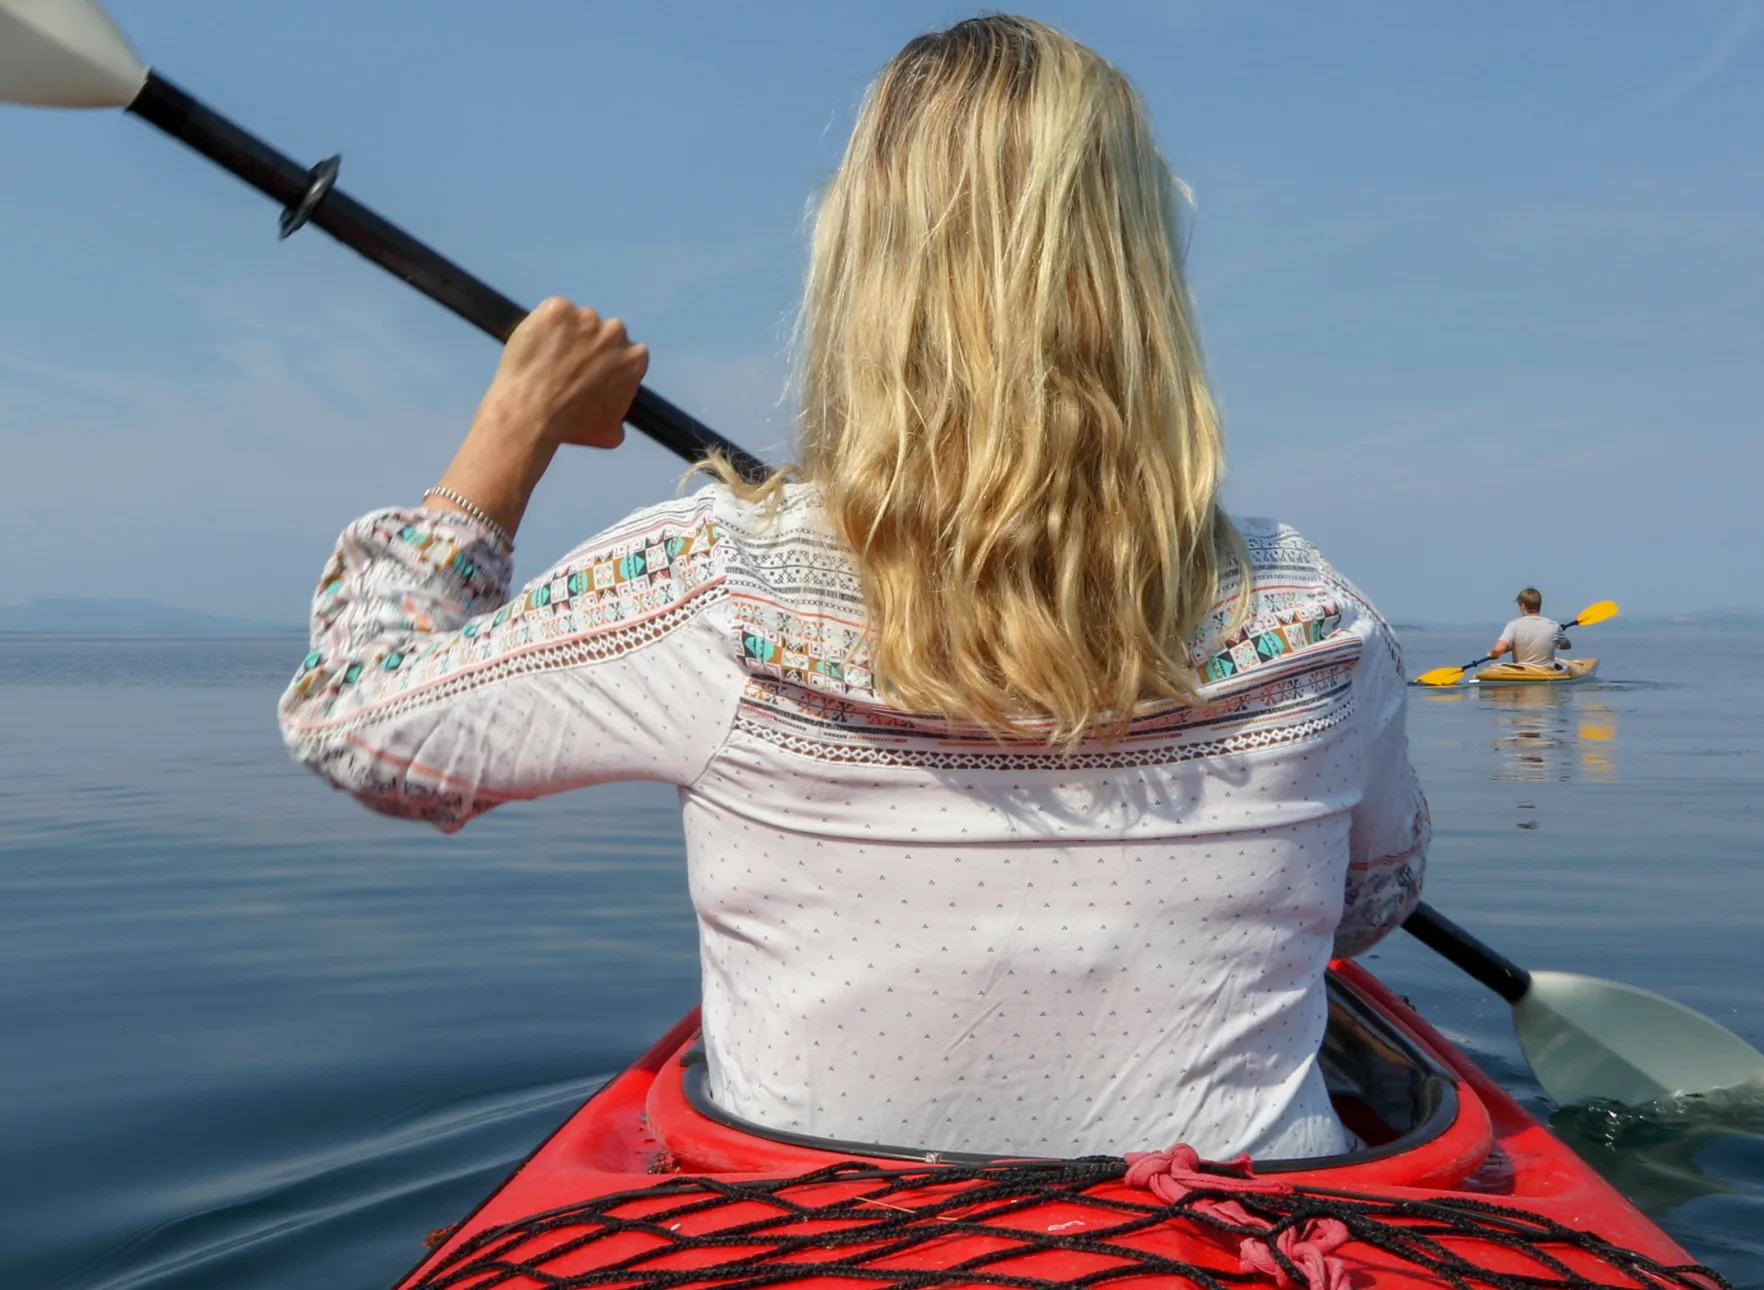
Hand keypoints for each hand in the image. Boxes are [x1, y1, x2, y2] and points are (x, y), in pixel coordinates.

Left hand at [424, 298, 649, 540]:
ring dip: (565, 334)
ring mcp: (585, 317)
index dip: (607, 362)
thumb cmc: (570, 428)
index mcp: (635, 358)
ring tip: (546, 361)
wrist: (530, 413)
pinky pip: (551, 312)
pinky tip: (535, 349)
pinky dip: (543, 325)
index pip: (626, 352)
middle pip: (602, 331)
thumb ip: (620, 418)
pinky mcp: (556, 308)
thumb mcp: (609, 434)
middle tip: (566, 367)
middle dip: (588, 345)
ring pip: (576, 320)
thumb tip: (619, 422)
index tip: (590, 373)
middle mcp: (615, 331)